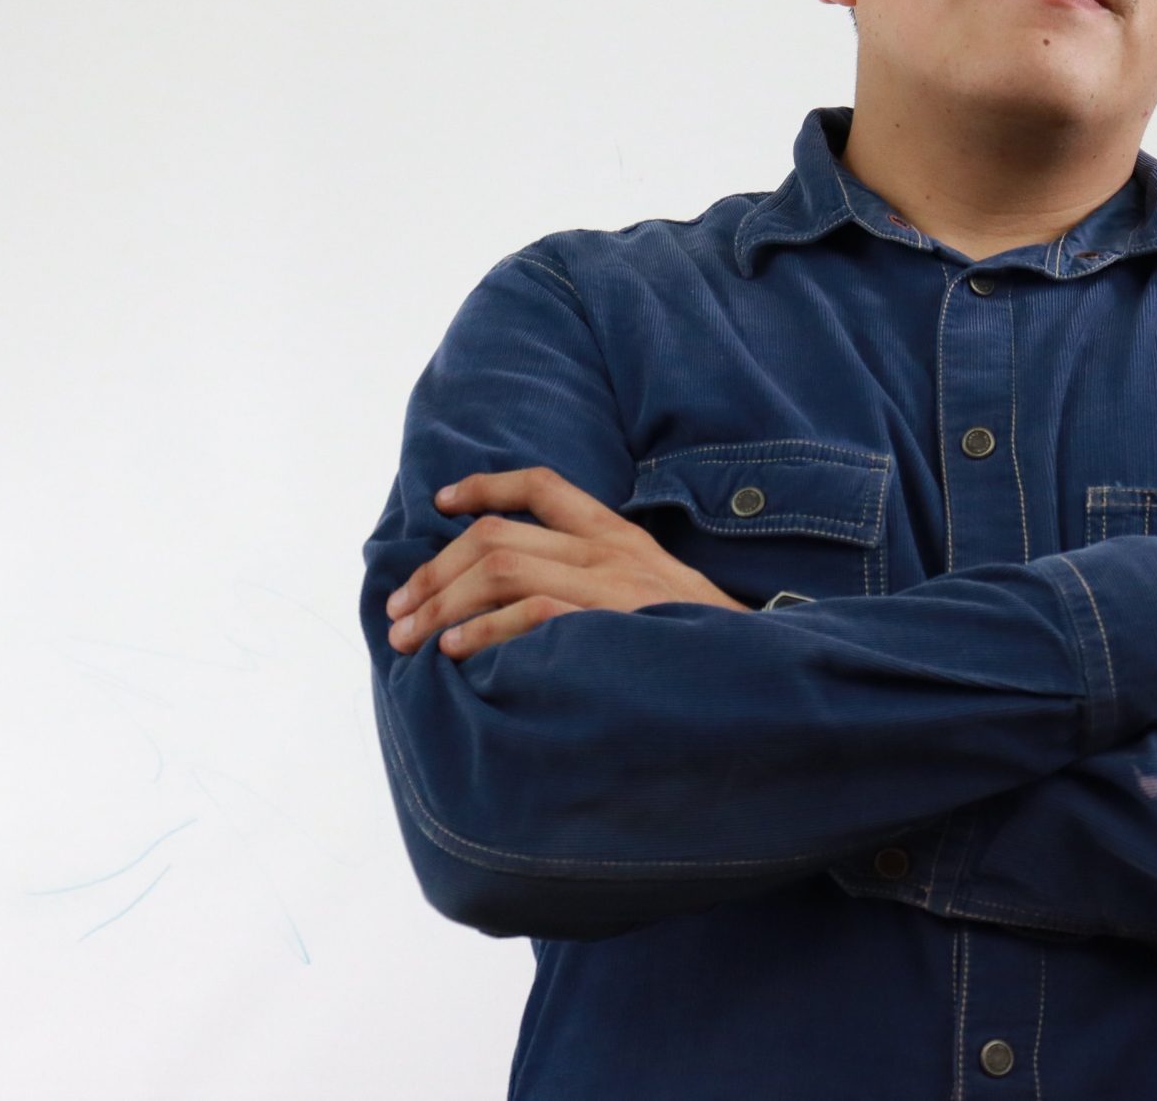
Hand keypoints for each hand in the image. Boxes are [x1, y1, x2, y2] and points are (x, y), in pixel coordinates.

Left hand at [385, 465, 751, 659]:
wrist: (757, 670)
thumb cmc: (698, 644)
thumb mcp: (654, 593)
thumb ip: (600, 582)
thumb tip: (521, 603)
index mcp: (619, 535)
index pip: (542, 485)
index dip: (483, 487)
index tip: (440, 504)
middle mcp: (610, 549)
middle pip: (496, 535)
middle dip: (433, 570)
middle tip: (399, 609)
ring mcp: (610, 583)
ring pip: (500, 567)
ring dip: (442, 602)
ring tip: (411, 637)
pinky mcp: (609, 621)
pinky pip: (528, 612)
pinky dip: (481, 631)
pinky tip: (455, 653)